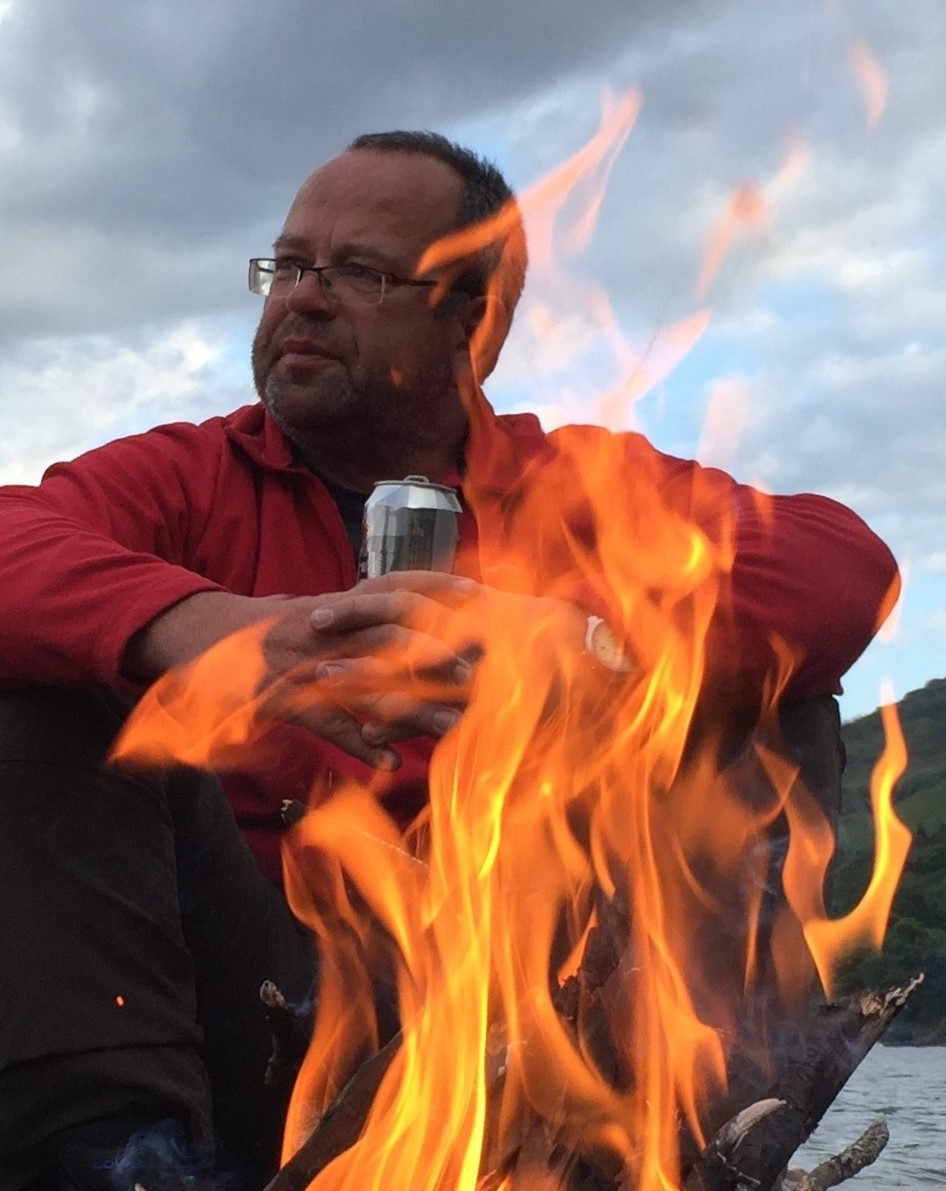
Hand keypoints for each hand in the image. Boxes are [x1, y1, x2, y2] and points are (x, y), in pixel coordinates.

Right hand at [258, 572, 480, 767]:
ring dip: (412, 708)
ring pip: (367, 684)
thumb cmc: (271, 629)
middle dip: (432, 654)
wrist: (204, 638)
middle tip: (470, 675)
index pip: (391, 587)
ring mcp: (305, 664)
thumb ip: (358, 610)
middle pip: (387, 637)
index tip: (474, 594)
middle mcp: (326, 630)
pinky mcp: (285, 699)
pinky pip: (330, 724)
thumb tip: (406, 603)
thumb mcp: (316, 609)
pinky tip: (391, 761)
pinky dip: (361, 744)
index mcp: (337, 606)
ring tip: (449, 727)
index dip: (432, 587)